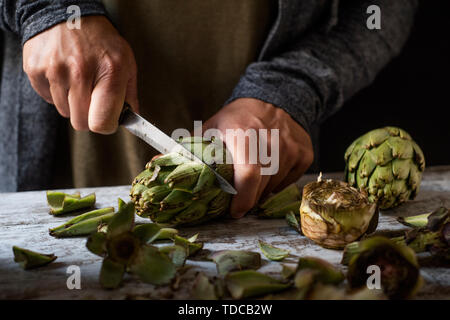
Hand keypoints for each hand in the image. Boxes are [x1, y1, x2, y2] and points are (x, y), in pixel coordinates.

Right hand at [23, 16, 138, 133]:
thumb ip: (130, 94)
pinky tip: (64, 75)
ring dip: (72, 103)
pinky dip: (57, 93)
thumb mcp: (126, 62)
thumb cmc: (102, 42)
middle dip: (89, 115)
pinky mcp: (35, 70)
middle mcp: (81, 72)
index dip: (106, 126)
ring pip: (64, 112)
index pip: (102, 123)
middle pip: (81, 123)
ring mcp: (55, 71)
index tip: (107, 119)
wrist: (68, 14)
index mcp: (109, 72)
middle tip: (93, 98)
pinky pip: (48, 100)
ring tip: (78, 80)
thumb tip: (132, 120)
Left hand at [203, 98, 313, 217]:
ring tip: (253, 175)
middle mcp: (273, 141)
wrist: (274, 99)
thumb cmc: (237, 118)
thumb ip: (191, 149)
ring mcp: (292, 148)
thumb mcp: (212, 127)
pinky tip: (270, 166)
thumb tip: (162, 163)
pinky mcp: (305, 154)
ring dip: (261, 189)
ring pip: (274, 186)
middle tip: (238, 195)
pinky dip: (277, 181)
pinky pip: (288, 181)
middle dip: (247, 197)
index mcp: (245, 134)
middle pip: (260, 186)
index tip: (234, 211)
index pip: (248, 175)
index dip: (241, 199)